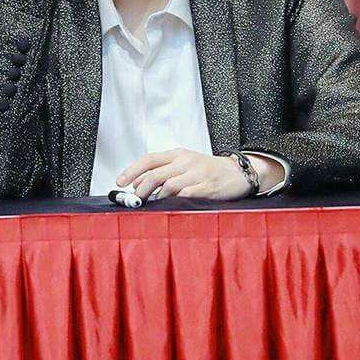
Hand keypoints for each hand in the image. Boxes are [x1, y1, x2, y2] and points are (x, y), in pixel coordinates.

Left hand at [116, 148, 251, 200]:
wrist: (238, 173)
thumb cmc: (208, 170)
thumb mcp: (184, 164)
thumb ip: (162, 171)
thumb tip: (137, 182)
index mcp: (178, 154)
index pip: (149, 159)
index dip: (132, 171)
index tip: (120, 182)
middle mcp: (186, 162)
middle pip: (155, 175)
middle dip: (141, 190)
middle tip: (136, 200)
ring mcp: (197, 174)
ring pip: (168, 187)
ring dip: (157, 199)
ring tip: (155, 205)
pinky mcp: (207, 188)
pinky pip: (185, 196)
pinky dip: (174, 202)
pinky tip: (171, 206)